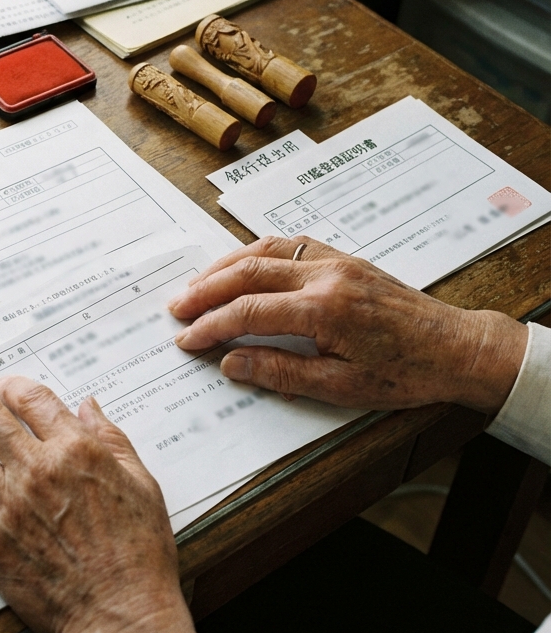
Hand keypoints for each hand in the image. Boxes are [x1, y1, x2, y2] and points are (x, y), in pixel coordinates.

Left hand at [0, 376, 203, 632]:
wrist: (118, 614)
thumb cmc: (138, 554)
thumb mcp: (141, 485)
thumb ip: (112, 439)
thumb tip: (88, 406)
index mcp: (76, 450)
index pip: (31, 399)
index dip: (11, 386)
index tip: (2, 386)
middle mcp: (36, 469)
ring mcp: (6, 504)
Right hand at [166, 236, 526, 414]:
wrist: (455, 349)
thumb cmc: (404, 373)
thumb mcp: (341, 387)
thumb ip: (281, 372)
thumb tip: (231, 363)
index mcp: (325, 310)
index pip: (249, 311)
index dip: (211, 325)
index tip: (186, 339)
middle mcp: (326, 275)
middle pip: (248, 272)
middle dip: (205, 290)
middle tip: (176, 307)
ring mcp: (334, 261)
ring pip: (264, 251)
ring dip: (224, 266)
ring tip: (195, 285)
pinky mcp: (342, 257)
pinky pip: (287, 245)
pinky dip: (254, 253)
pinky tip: (238, 266)